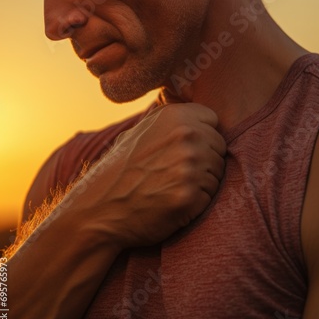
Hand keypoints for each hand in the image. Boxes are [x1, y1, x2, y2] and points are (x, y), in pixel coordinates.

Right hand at [77, 103, 225, 247]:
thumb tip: (190, 109)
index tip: (183, 149)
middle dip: (204, 160)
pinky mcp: (190, 195)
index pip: (212, 120)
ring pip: (217, 173)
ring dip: (201, 183)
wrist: (100, 209)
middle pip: (218, 146)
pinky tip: (172, 202)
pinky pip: (209, 196)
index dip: (201, 136)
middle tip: (174, 173)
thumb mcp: (138, 131)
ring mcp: (189, 166)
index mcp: (174, 116)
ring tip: (170, 187)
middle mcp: (185, 136)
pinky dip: (195, 202)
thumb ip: (167, 119)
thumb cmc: (120, 171)